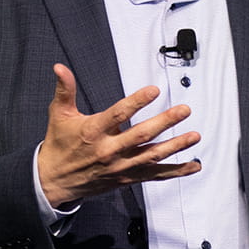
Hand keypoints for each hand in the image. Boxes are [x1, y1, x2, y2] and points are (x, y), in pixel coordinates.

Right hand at [38, 63, 201, 206]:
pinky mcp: (127, 177)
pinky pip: (154, 175)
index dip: (137, 102)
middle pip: (141, 135)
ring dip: (175, 146)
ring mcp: (120, 166)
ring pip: (152, 155)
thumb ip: (64, 89)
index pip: (118, 114)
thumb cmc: (60, 144)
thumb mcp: (59, 114)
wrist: (55, 180)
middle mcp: (109, 150)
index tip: (153, 90)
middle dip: (165, 122)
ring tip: (194, 136)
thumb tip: (60, 68)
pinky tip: (193, 165)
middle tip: (183, 110)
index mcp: (93, 131)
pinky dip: (175, 171)